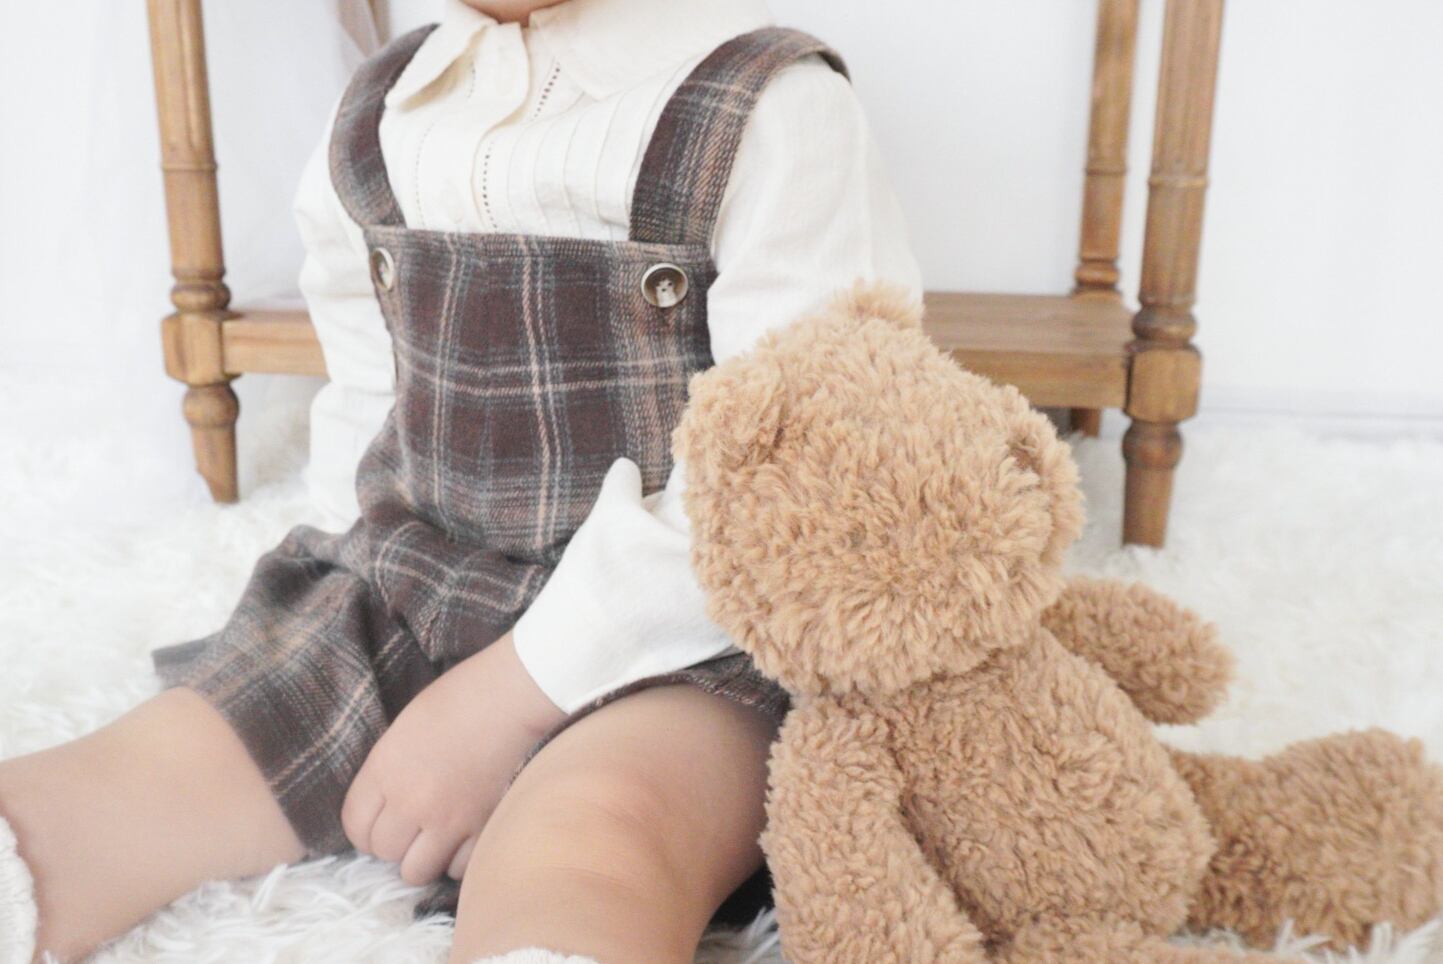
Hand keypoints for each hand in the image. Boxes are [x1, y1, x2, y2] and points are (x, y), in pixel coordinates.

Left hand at [341, 631, 565, 883]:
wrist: (508, 699)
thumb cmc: (456, 699)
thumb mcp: (402, 731)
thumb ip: (386, 772)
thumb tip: (382, 807)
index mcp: (384, 770)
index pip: (355, 826)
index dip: (364, 831)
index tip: (378, 826)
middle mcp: (409, 801)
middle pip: (383, 851)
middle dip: (393, 844)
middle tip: (409, 830)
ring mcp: (447, 819)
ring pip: (415, 871)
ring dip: (422, 859)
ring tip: (434, 841)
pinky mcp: (481, 827)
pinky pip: (458, 868)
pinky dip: (458, 860)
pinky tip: (463, 840)